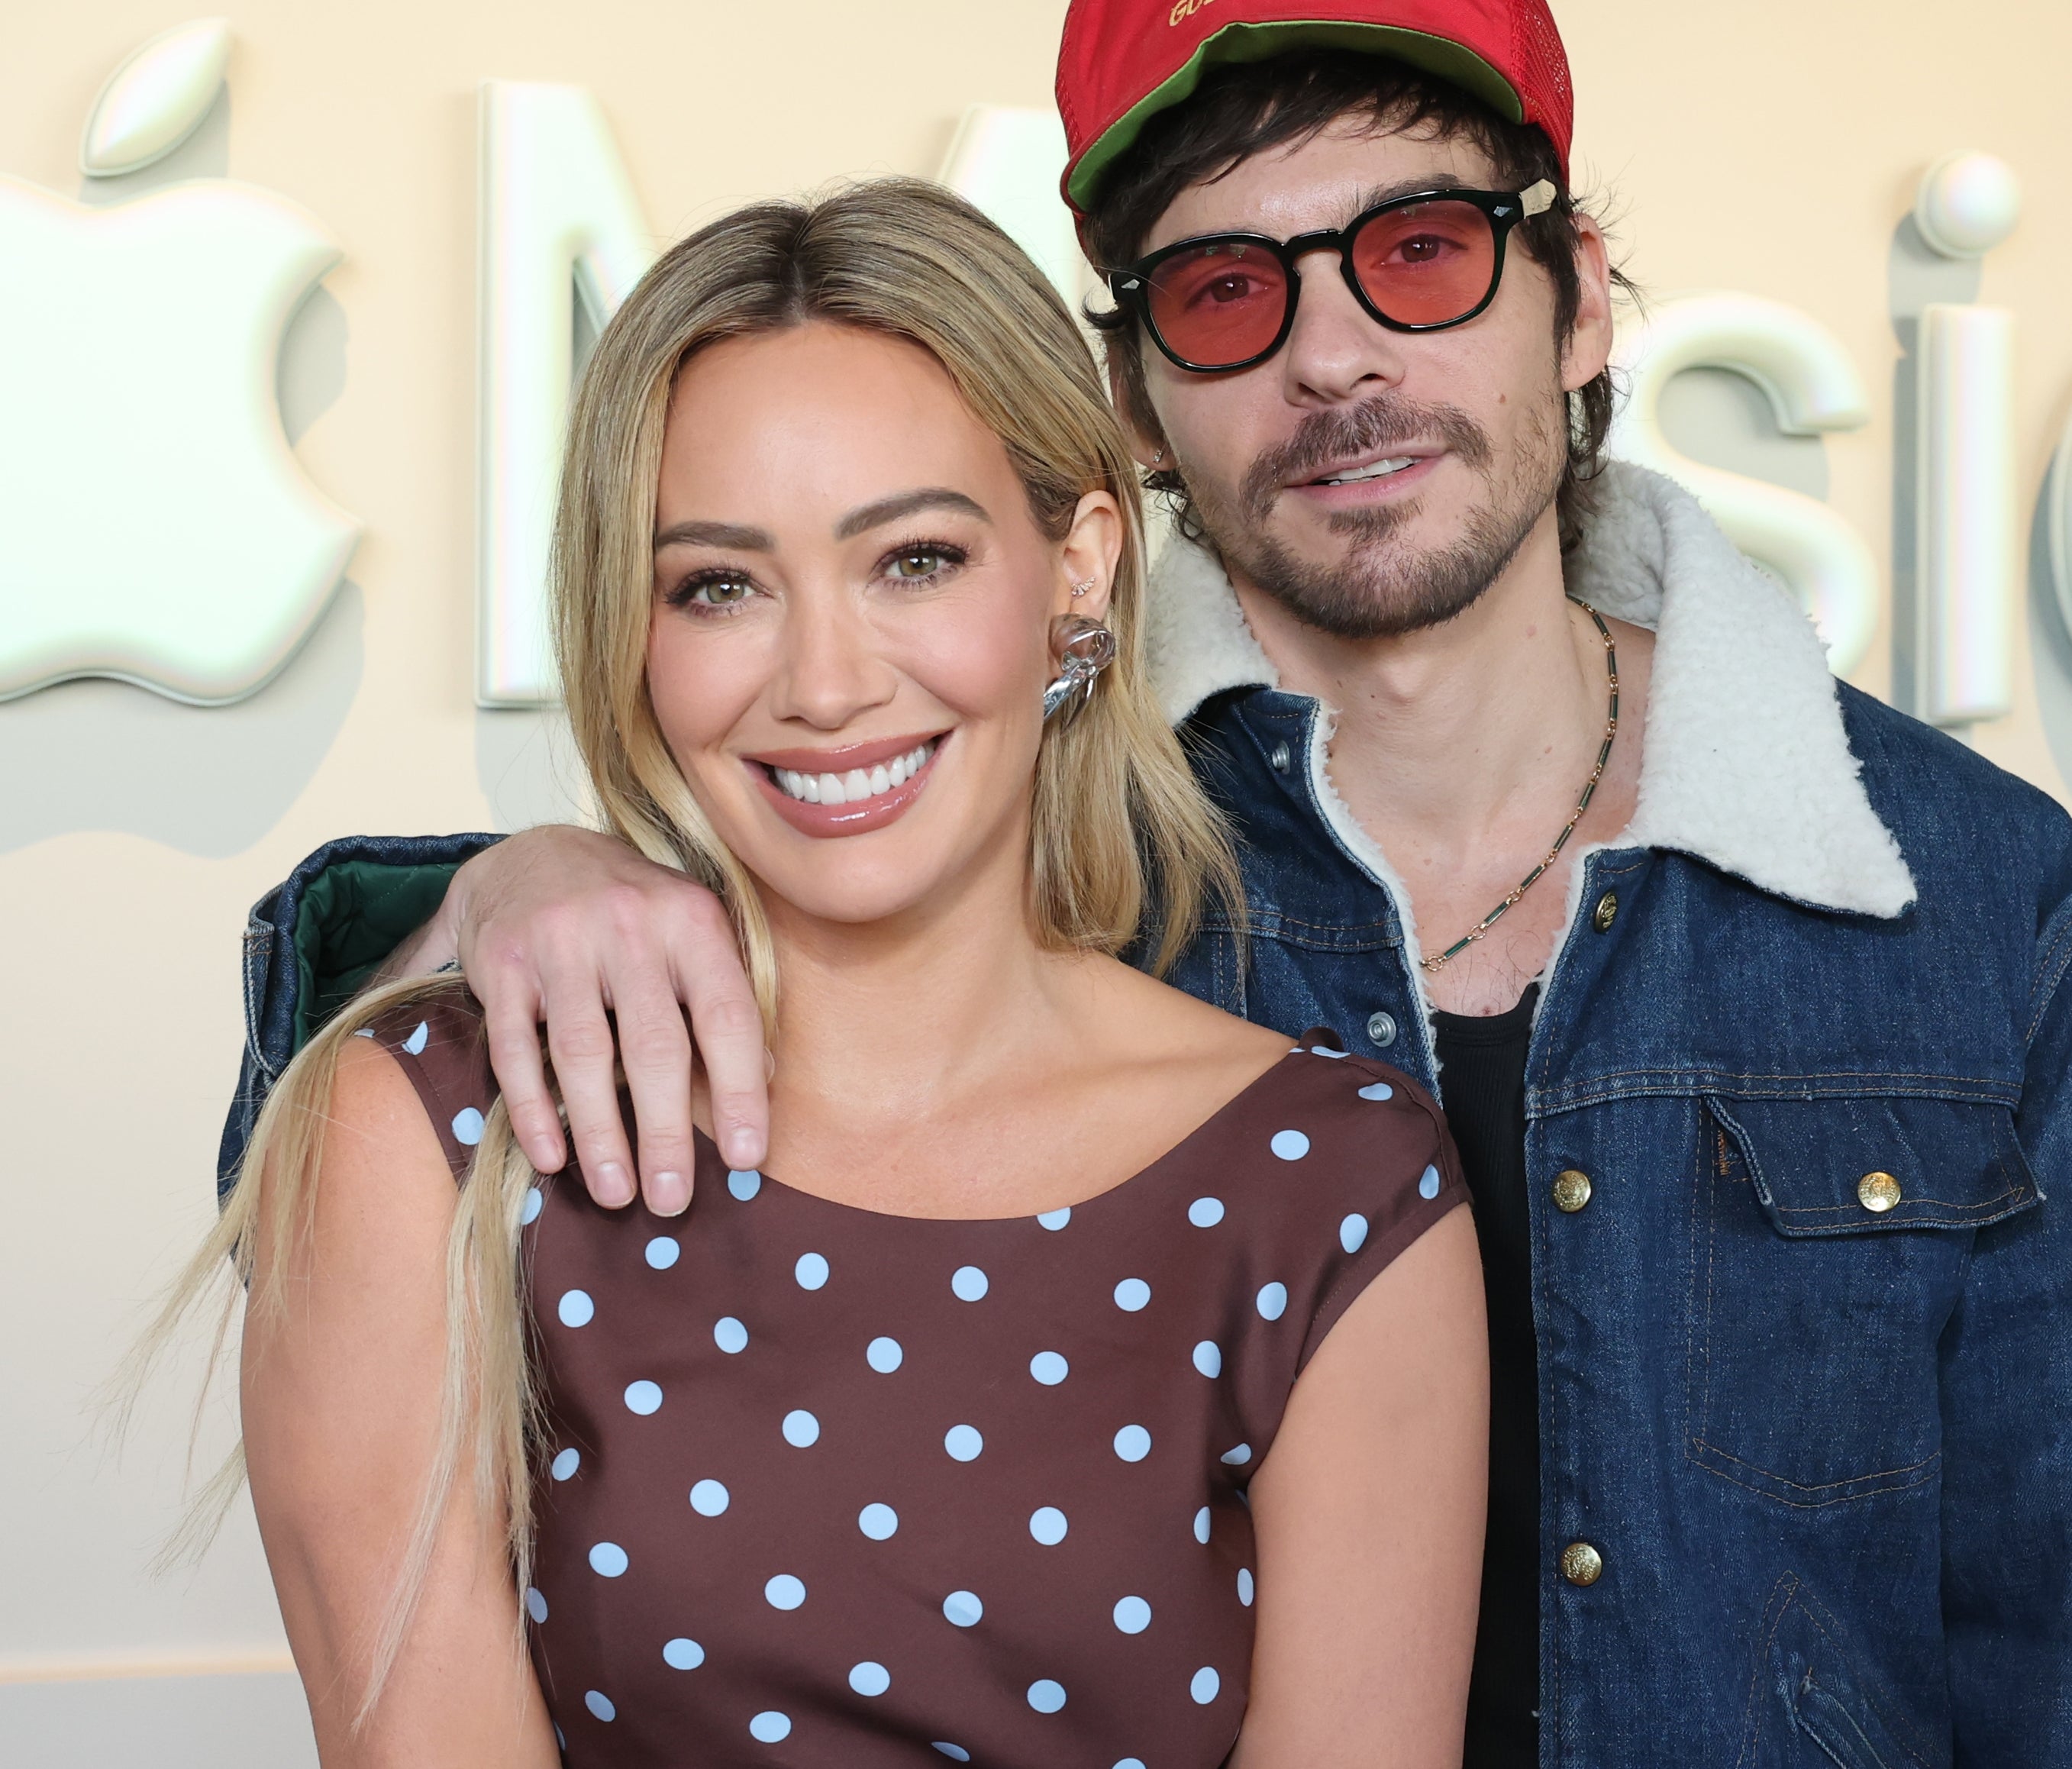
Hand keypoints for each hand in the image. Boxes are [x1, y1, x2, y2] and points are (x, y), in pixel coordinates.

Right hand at [445, 826, 768, 1212]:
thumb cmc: (633, 913)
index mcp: (690, 920)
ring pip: (584, 1054)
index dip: (740, 1090)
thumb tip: (769, 1080)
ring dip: (600, 1134)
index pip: (726, 1015)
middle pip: (654, 1045)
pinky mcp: (503, 962)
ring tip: (617, 1195)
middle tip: (673, 1199)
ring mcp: (560, 941)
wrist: (534, 851)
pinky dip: (534, 1109)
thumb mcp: (691, 931)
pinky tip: (552, 1157)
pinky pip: (517, 1048)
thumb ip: (723, 997)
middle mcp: (629, 924)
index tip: (747, 1158)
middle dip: (665, 1132)